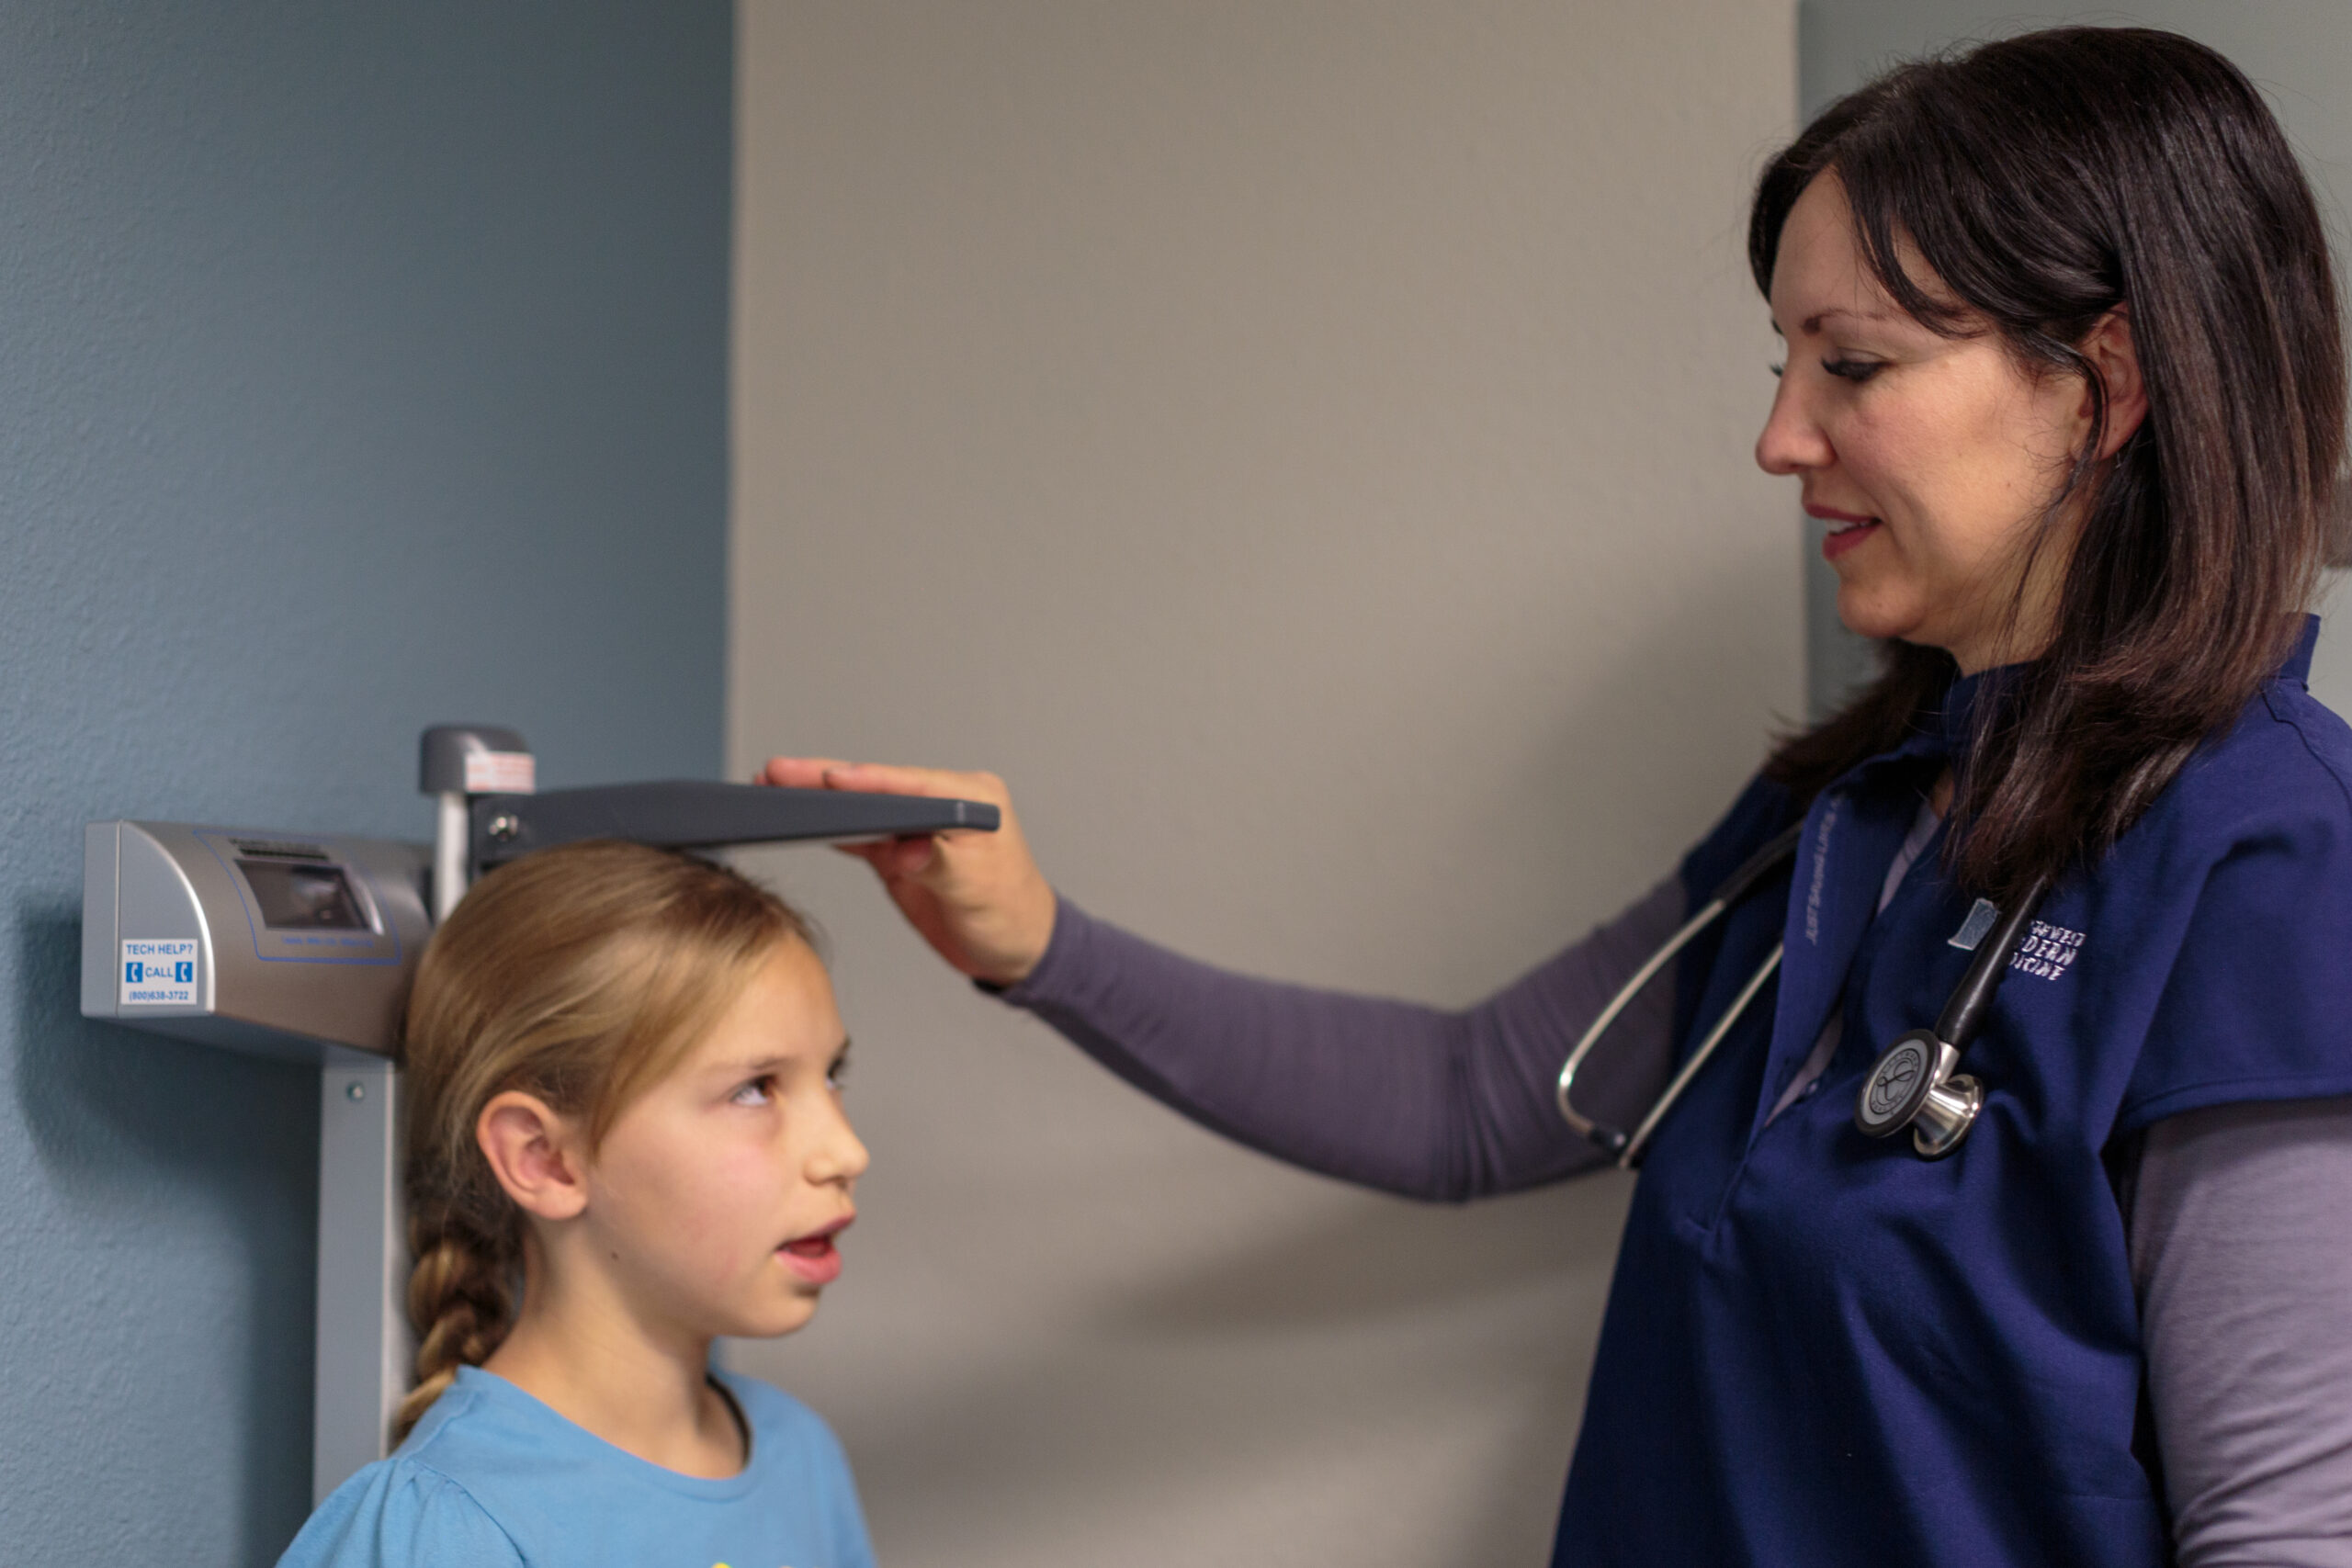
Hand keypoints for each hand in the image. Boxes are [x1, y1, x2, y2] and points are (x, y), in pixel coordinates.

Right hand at [754, 757, 1057, 985]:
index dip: (867, 780)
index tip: (830, 778)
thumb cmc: (1011, 912)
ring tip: (771, 787)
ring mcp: (917, 827)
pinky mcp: (899, 852)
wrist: (1015, 947)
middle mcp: (942, 804)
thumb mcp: (977, 887)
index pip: (909, 783)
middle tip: (778, 771)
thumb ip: (939, 862)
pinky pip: (859, 835)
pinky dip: (829, 828)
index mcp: (971, 799)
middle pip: (876, 788)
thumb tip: (905, 849)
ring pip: (861, 809)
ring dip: (819, 801)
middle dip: (825, 780)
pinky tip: (796, 820)